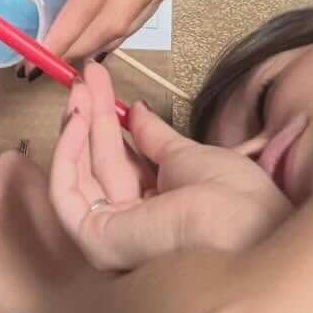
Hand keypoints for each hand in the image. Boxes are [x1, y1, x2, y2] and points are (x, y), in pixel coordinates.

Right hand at [51, 62, 292, 270]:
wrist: (246, 224)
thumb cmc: (233, 197)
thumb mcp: (189, 155)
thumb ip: (155, 137)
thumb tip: (135, 110)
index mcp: (157, 209)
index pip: (119, 160)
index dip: (108, 119)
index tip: (101, 80)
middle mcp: (132, 223)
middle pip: (99, 162)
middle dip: (90, 114)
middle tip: (85, 73)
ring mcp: (112, 234)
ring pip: (79, 175)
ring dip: (75, 125)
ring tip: (79, 87)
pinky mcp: (96, 240)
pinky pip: (67, 195)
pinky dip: (66, 154)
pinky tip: (77, 119)